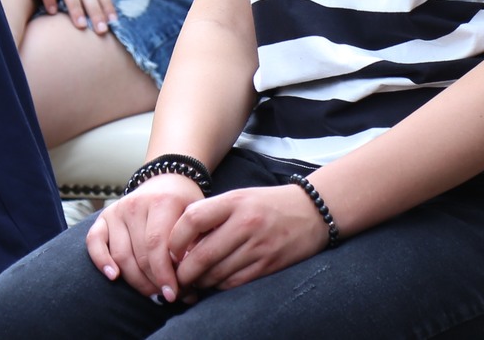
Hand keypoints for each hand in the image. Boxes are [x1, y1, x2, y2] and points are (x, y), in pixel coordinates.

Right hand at [87, 174, 202, 303]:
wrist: (167, 180)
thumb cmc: (184, 204)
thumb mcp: (196, 215)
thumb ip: (194, 242)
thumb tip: (191, 278)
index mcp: (161, 201)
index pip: (157, 245)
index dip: (164, 274)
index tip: (174, 293)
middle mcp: (136, 204)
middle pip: (140, 255)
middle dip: (153, 281)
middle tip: (166, 296)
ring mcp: (117, 210)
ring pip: (121, 255)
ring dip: (135, 280)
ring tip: (151, 292)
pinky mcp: (104, 217)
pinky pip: (94, 242)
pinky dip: (101, 261)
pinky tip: (113, 277)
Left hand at [169, 184, 328, 293]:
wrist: (312, 211)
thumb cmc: (268, 205)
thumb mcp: (240, 198)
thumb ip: (212, 215)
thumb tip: (181, 245)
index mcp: (235, 201)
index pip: (192, 219)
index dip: (175, 240)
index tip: (171, 251)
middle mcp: (246, 222)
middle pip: (202, 254)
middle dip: (183, 271)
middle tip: (176, 276)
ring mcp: (259, 245)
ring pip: (216, 273)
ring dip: (200, 281)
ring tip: (194, 280)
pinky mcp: (269, 265)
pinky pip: (234, 283)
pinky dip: (219, 286)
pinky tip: (215, 282)